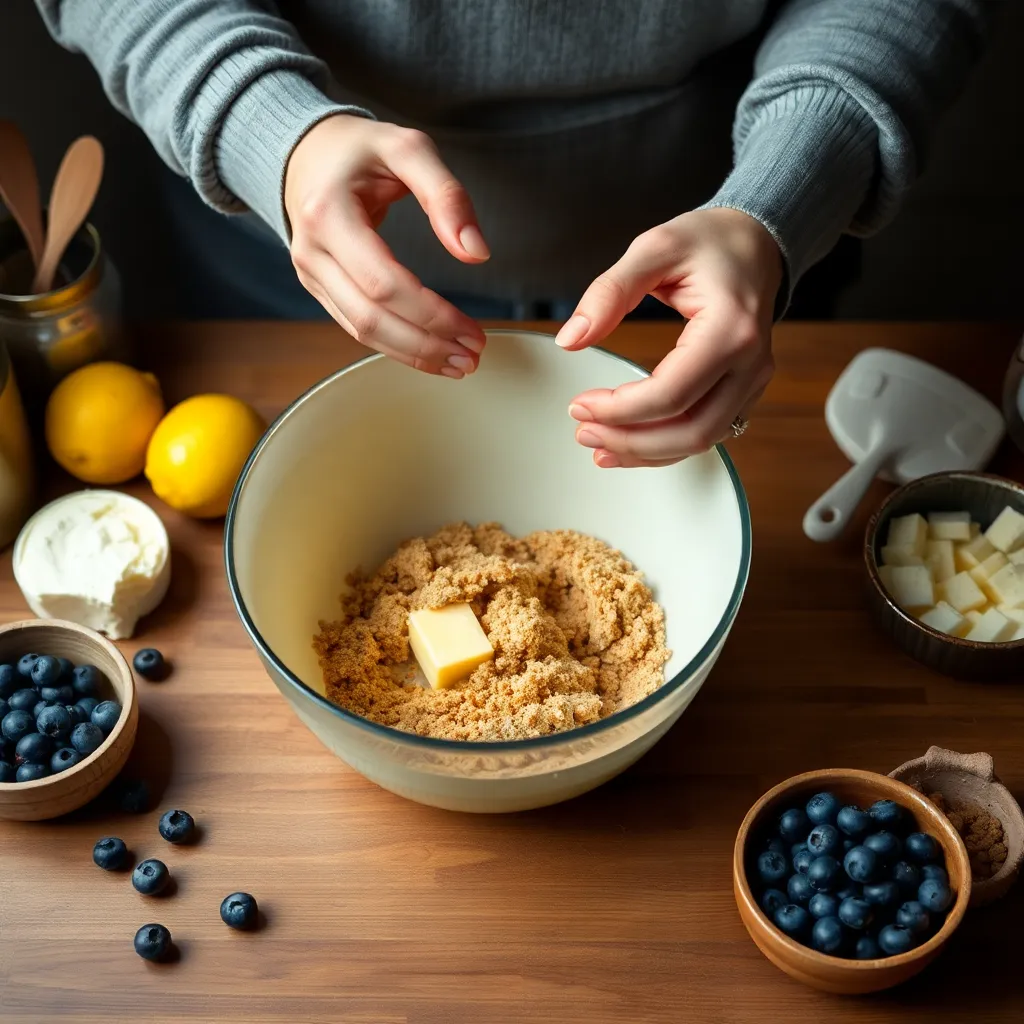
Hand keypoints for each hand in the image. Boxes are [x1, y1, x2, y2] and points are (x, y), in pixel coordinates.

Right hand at [285, 114, 488, 377]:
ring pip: (361, 332)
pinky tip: (431, 352)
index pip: (383, 282)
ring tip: (459, 363)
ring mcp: (310, 274)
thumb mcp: (408, 149)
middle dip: (425, 344)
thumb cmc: (360, 149)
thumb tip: (476, 253)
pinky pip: (357, 328)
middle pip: (370, 318)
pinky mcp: (320, 288)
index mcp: (328, 213)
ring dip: (413, 354)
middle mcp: (312, 251)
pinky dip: (397, 346)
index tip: (472, 331)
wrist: (305, 153)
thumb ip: (447, 196)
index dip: (431, 314)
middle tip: (472, 356)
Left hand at [556, 208, 781, 466]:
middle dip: (631, 441)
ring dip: (646, 452)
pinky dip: (666, 447)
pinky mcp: (743, 391)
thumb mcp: (653, 248)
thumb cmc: (708, 242)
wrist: (756, 243)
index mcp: (731, 329)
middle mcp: (750, 363)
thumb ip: (609, 292)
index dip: (620, 409)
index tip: (579, 405)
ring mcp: (752, 381)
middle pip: (691, 430)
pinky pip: (707, 433)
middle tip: (582, 432)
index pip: (672, 393)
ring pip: (702, 441)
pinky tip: (629, 445)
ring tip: (598, 445)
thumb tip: (570, 339)